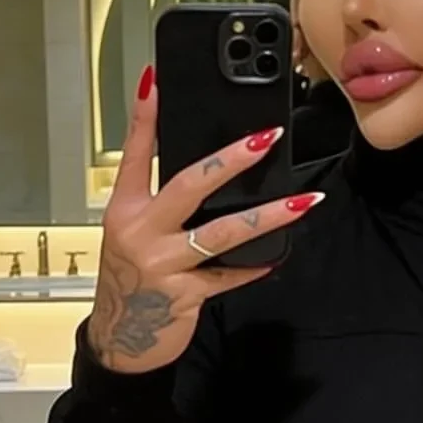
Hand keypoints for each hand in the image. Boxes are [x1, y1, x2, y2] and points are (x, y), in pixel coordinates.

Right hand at [88, 68, 324, 374]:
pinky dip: (254, 266)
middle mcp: (139, 232)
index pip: (135, 154)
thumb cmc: (131, 281)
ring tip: (301, 201)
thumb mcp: (132, 235)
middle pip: (189, 185)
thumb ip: (160, 205)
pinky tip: (276, 256)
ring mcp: (162, 264)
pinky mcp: (184, 295)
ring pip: (222, 232)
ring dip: (267, 216)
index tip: (157, 81)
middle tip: (266, 138)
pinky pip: (228, 276)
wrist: (120, 341)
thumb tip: (209, 173)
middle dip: (231, 160)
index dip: (145, 117)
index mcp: (124, 209)